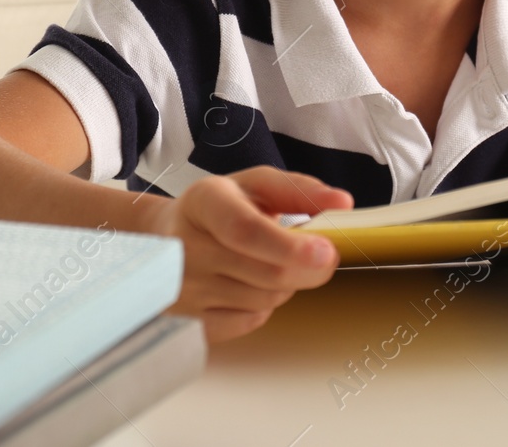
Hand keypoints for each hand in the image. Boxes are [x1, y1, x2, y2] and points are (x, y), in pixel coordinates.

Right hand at [144, 166, 353, 341]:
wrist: (164, 237)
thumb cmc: (221, 208)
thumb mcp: (255, 185)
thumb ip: (300, 191)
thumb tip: (343, 203)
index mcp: (204, 201)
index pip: (245, 230)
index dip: (290, 246)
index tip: (327, 252)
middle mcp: (185, 246)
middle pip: (267, 274)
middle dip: (309, 269)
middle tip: (320, 256)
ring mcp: (182, 288)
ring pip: (264, 300)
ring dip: (286, 286)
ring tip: (269, 264)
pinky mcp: (187, 320)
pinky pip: (248, 322)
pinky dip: (262, 306)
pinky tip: (249, 284)